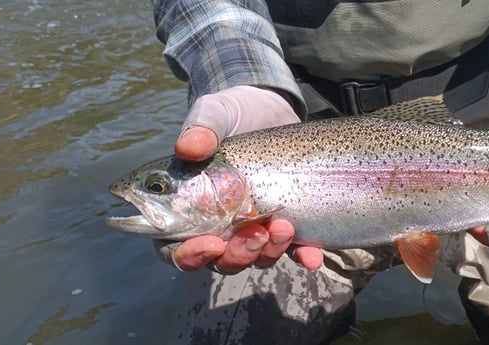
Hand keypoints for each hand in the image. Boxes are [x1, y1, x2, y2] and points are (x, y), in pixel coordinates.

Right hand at [155, 86, 323, 272]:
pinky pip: (293, 250)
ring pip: (256, 258)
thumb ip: (200, 128)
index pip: (175, 248)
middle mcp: (218, 225)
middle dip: (239, 256)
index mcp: (186, 207)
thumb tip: (187, 147)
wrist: (271, 109)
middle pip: (220, 260)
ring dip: (269, 252)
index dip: (189, 255)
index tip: (211, 243)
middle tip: (256, 234)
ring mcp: (252, 227)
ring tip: (284, 226)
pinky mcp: (285, 223)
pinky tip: (313, 258)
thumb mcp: (215, 113)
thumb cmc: (231, 113)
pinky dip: (303, 257)